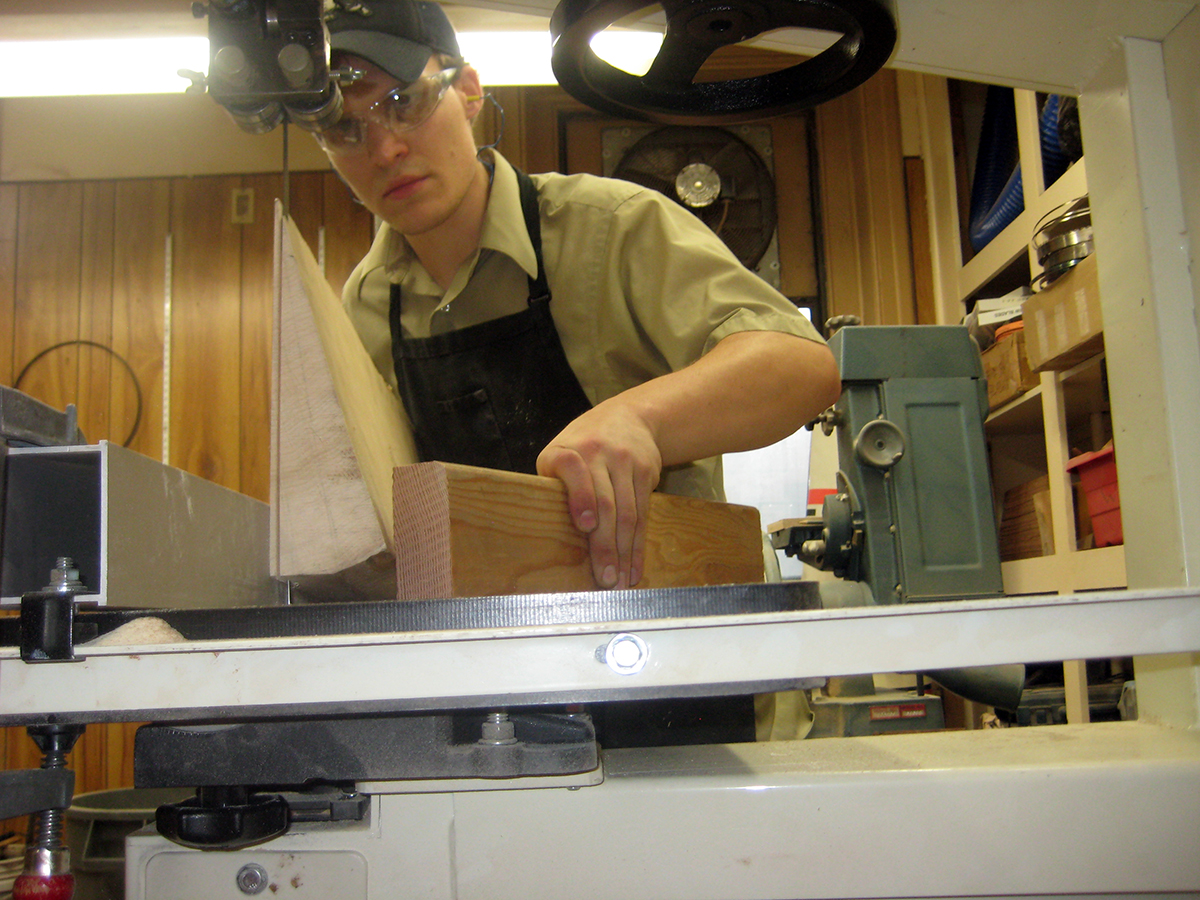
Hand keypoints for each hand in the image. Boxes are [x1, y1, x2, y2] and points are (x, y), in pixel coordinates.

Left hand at [536, 401, 662, 589]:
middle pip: (606, 504)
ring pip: (628, 514)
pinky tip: (635, 566)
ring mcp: (625, 462)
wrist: (630, 416)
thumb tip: (547, 543)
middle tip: (606, 580)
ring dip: (625, 553)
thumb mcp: (560, 454)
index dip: (580, 498)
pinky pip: (643, 514)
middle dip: (605, 546)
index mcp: (566, 451)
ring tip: (621, 582)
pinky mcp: (646, 472)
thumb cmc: (583, 446)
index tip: (585, 526)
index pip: (573, 470)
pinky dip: (639, 545)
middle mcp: (597, 453)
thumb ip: (556, 489)